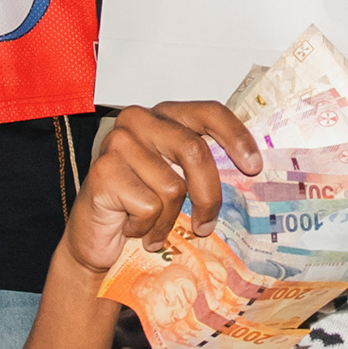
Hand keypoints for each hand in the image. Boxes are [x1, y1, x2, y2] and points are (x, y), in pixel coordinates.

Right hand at [63, 100, 255, 276]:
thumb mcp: (176, 181)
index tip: (253, 166)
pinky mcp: (103, 171)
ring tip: (154, 228)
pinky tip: (131, 228)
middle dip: (208, 195)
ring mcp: (118, 143)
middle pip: (194, 151)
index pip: (208, 112)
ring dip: (168, 220)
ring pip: (172, 187)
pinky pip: (149, 206)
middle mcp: (139, 120)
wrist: (93, 236)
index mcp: (163, 115)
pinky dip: (147, 228)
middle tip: (205, 224)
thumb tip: (251, 174)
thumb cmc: (139, 207)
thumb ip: (202, 169)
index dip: (235, 137)